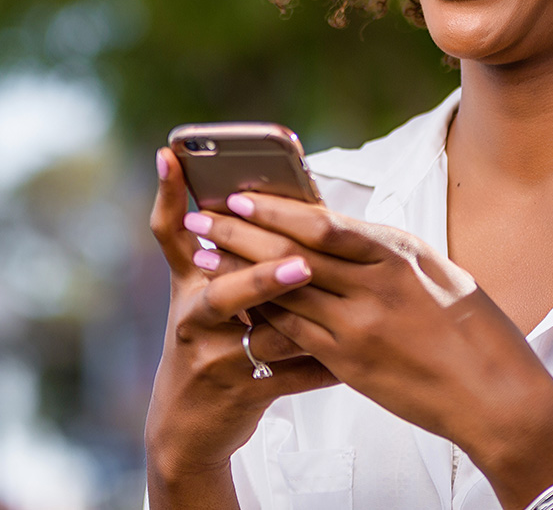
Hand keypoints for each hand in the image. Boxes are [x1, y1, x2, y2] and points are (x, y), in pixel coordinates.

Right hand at [146, 149, 336, 497]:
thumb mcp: (202, 291)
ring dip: (307, 322)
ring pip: (268, 337)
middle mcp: (194, 319)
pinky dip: (324, 366)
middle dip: (263, 278)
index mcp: (188, 283)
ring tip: (342, 305)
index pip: (170, 232)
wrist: (188, 425)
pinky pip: (292, 376)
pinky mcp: (242, 393)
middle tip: (302, 265)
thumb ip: (226, 246)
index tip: (172, 157)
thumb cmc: (209, 338)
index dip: (167, 193)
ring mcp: (216, 359)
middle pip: (223, 294)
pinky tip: (353, 355)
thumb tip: (267, 191)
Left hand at [188, 192, 552, 508]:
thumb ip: (382, 248)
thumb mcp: (431, 268)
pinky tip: (239, 306)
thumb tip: (339, 228)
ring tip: (204, 259)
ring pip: (284, 297)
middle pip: (291, 256)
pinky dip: (264, 317)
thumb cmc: (470, 323)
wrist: (491, 391)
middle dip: (241, 235)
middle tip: (201, 219)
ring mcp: (359, 331)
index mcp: (396, 255)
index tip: (240, 196)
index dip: (275, 210)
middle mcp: (373, 290)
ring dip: (240, 275)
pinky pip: (295, 337)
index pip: (322, 224)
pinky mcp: (349, 366)